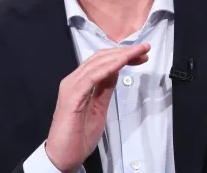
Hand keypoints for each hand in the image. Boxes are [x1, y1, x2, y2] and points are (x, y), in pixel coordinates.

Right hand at [44, 44, 149, 171]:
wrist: (62, 157)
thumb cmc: (77, 137)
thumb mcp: (99, 109)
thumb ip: (104, 89)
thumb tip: (115, 72)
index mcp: (79, 84)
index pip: (101, 62)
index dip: (121, 55)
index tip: (140, 55)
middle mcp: (73, 81)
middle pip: (100, 58)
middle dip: (124, 52)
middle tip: (143, 49)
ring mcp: (71, 87)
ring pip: (97, 64)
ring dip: (119, 56)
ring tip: (136, 52)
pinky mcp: (72, 97)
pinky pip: (92, 78)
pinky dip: (107, 68)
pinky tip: (121, 63)